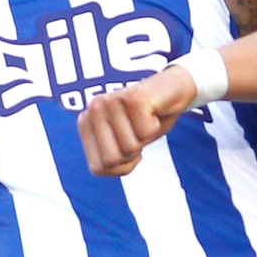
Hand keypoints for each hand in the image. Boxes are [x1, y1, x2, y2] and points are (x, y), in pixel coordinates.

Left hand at [78, 64, 199, 176]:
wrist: (171, 89)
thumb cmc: (145, 122)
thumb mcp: (124, 149)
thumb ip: (110, 161)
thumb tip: (110, 161)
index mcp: (85, 123)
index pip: (99, 168)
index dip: (121, 166)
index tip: (128, 144)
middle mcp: (94, 109)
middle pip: (111, 160)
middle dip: (132, 154)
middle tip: (138, 133)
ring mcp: (111, 101)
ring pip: (130, 147)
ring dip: (145, 138)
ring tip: (145, 120)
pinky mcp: (132, 98)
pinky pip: (146, 133)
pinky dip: (155, 126)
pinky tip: (152, 112)